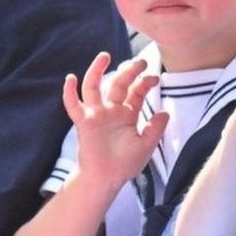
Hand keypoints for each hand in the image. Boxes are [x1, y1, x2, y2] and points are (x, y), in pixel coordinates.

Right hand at [63, 53, 168, 188]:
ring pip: (94, 87)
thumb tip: (165, 112)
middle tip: (141, 61)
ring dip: (97, 71)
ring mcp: (96, 114)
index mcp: (127, 114)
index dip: (145, 83)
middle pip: (119, 84)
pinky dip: (69, 93)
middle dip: (129, 71)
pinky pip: (74, 106)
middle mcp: (111, 110)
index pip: (135, 92)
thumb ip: (156, 129)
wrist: (106, 179)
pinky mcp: (83, 122)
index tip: (155, 77)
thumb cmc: (125, 164)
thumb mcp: (146, 146)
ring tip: (104, 56)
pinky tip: (70, 78)